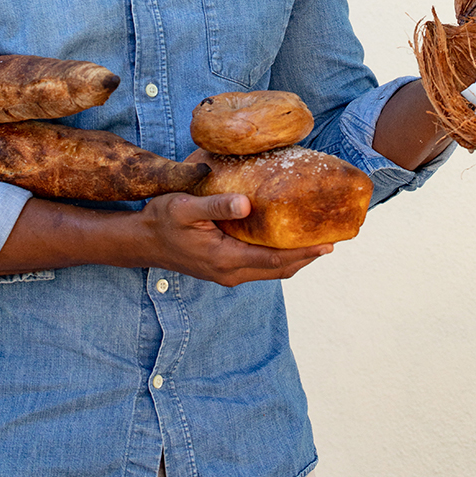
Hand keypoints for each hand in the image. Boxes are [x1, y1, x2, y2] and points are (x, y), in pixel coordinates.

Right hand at [135, 191, 332, 286]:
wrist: (141, 241)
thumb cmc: (162, 220)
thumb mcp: (186, 208)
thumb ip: (217, 206)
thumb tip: (248, 203)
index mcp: (226, 260)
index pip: (276, 260)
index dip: (305, 252)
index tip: (329, 243)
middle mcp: (231, 272)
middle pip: (280, 269)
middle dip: (307, 256)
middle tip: (334, 239)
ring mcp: (228, 273)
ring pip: (271, 270)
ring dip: (295, 257)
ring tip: (317, 240)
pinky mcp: (224, 268)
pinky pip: (260, 265)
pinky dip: (278, 256)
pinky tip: (286, 240)